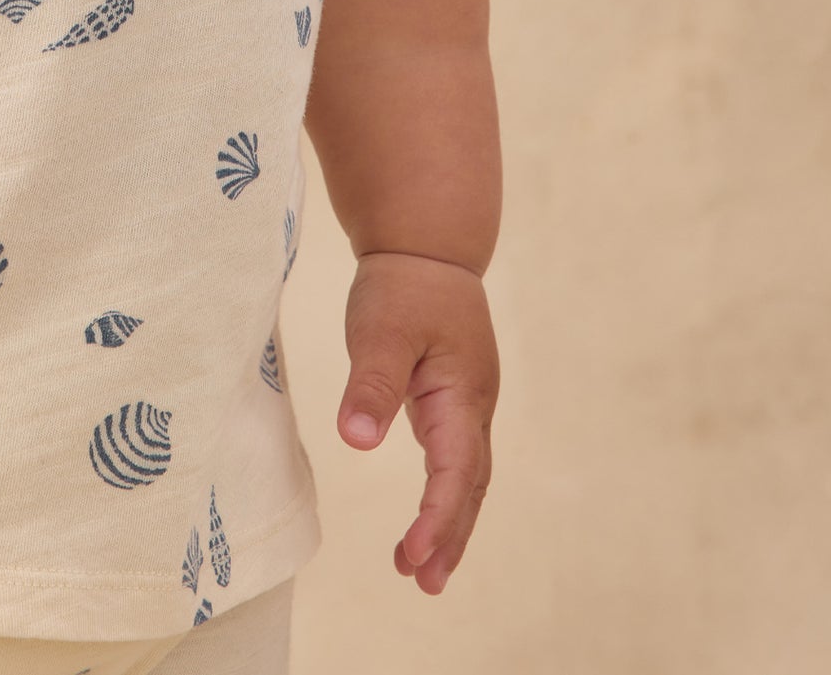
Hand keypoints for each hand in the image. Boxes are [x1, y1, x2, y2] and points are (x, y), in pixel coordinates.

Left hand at [335, 248, 497, 594]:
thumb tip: (356, 440)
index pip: (454, 470)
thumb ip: (372, 384)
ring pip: (466, 477)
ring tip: (420, 569)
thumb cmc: (403, 286)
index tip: (415, 553)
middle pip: (469, 487)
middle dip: (450, 538)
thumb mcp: (379, 329)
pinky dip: (445, 495)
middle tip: (424, 584)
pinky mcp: (453, 398)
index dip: (437, 516)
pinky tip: (426, 516)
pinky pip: (455, 459)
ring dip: (449, 523)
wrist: (426, 246)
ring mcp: (467, 404)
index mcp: (462, 394)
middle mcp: (473, 407)